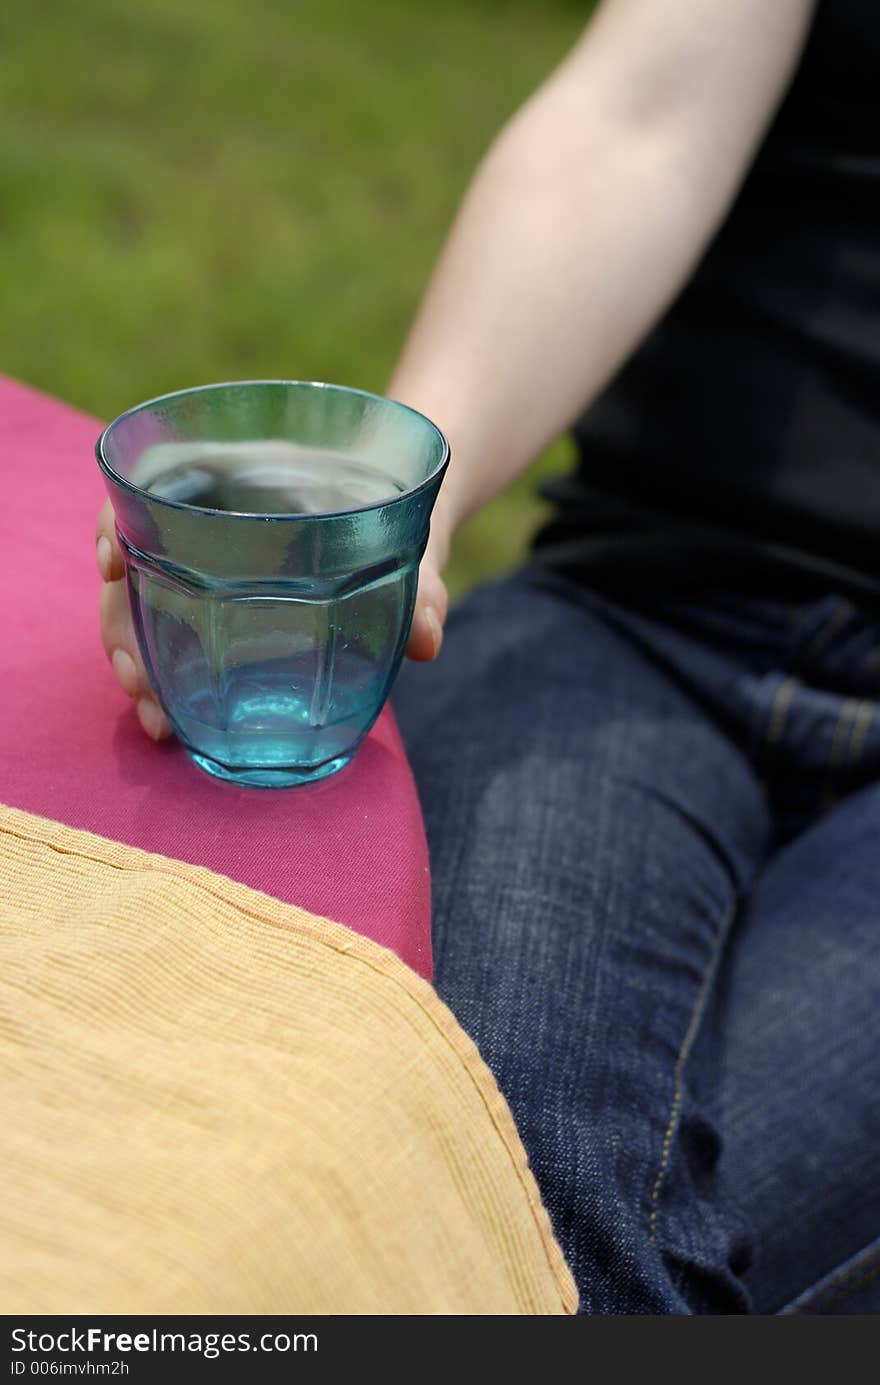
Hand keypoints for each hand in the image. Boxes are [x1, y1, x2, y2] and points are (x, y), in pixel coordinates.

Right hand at [96, 499, 449, 741]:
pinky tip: (170, 720)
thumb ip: (423, 579)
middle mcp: (206, 518)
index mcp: (240, 476)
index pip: (151, 482)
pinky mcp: (212, 606)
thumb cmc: (396, 509)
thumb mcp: (414, 534)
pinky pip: (169, 636)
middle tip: (140, 686)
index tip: (111, 563)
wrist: (401, 518)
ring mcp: (203, 565)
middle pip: (135, 562)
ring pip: (142, 607)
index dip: (117, 519)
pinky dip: (162, 678)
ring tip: (158, 721)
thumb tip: (430, 640)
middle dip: (123, 626)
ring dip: (137, 664)